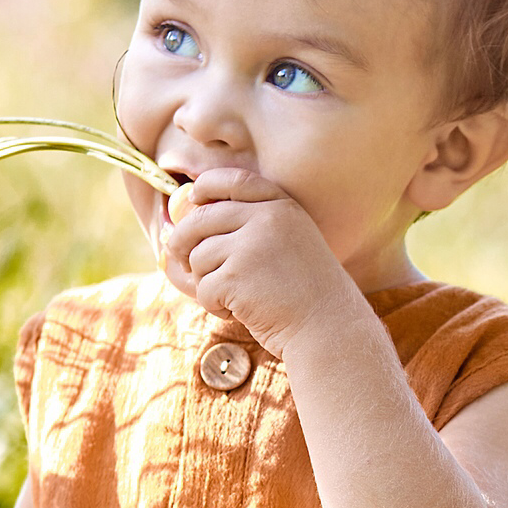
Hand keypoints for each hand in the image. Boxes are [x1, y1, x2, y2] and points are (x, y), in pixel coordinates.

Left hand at [158, 170, 354, 353]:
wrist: (329, 327)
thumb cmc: (305, 292)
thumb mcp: (290, 242)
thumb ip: (253, 225)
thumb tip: (186, 223)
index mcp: (282, 206)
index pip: (233, 180)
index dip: (206, 186)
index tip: (194, 198)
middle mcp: (267, 219)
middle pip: (200, 219)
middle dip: (181, 241)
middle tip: (178, 258)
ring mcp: (251, 246)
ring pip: (198, 257)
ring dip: (206, 281)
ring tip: (234, 296)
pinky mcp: (236, 277)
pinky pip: (203, 288)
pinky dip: (213, 305)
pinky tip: (238, 312)